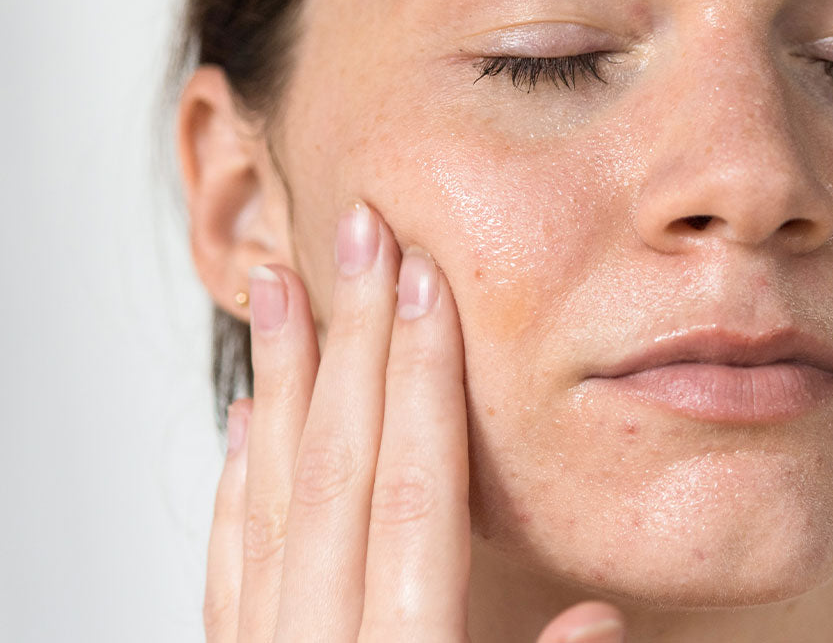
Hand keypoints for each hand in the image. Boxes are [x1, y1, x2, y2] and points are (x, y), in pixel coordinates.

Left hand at [203, 201, 625, 641]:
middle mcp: (321, 642)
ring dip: (281, 377)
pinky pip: (228, 557)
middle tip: (358, 234)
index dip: (425, 377)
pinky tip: (239, 415)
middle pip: (339, 464)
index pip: (416, 489)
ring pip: (270, 492)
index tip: (425, 282)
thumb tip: (599, 614)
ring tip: (277, 285)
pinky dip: (236, 477)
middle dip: (355, 336)